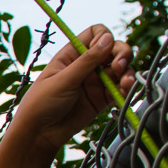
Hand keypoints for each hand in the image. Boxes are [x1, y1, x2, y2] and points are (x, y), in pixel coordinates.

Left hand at [12, 25, 134, 159]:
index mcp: (72, 54)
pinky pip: (120, 89)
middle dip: (121, 54)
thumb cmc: (42, 103)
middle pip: (113, 49)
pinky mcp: (102, 98)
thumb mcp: (63, 80)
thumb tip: (108, 38)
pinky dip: (126, 89)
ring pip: (120, 69)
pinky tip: (125, 93)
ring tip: (125, 83)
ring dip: (127, 72)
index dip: (104, 37)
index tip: (104, 50)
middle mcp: (86, 64)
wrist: (40, 133)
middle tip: (119, 67)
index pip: (96, 34)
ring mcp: (96, 81)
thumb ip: (87, 61)